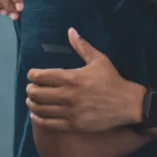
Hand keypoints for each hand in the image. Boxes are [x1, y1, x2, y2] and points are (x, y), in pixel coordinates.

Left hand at [26, 29, 141, 132]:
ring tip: (32, 101)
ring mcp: (69, 111)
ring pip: (39, 109)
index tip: (33, 75)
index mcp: (71, 77)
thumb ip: (82, 46)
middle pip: (36, 93)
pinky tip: (37, 115)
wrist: (127, 104)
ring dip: (32, 104)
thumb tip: (71, 31)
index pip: (41, 76)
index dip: (32, 75)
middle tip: (31, 88)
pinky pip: (47, 124)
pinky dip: (38, 119)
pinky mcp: (72, 125)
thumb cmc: (112, 80)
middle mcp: (67, 95)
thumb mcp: (99, 60)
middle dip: (30, 90)